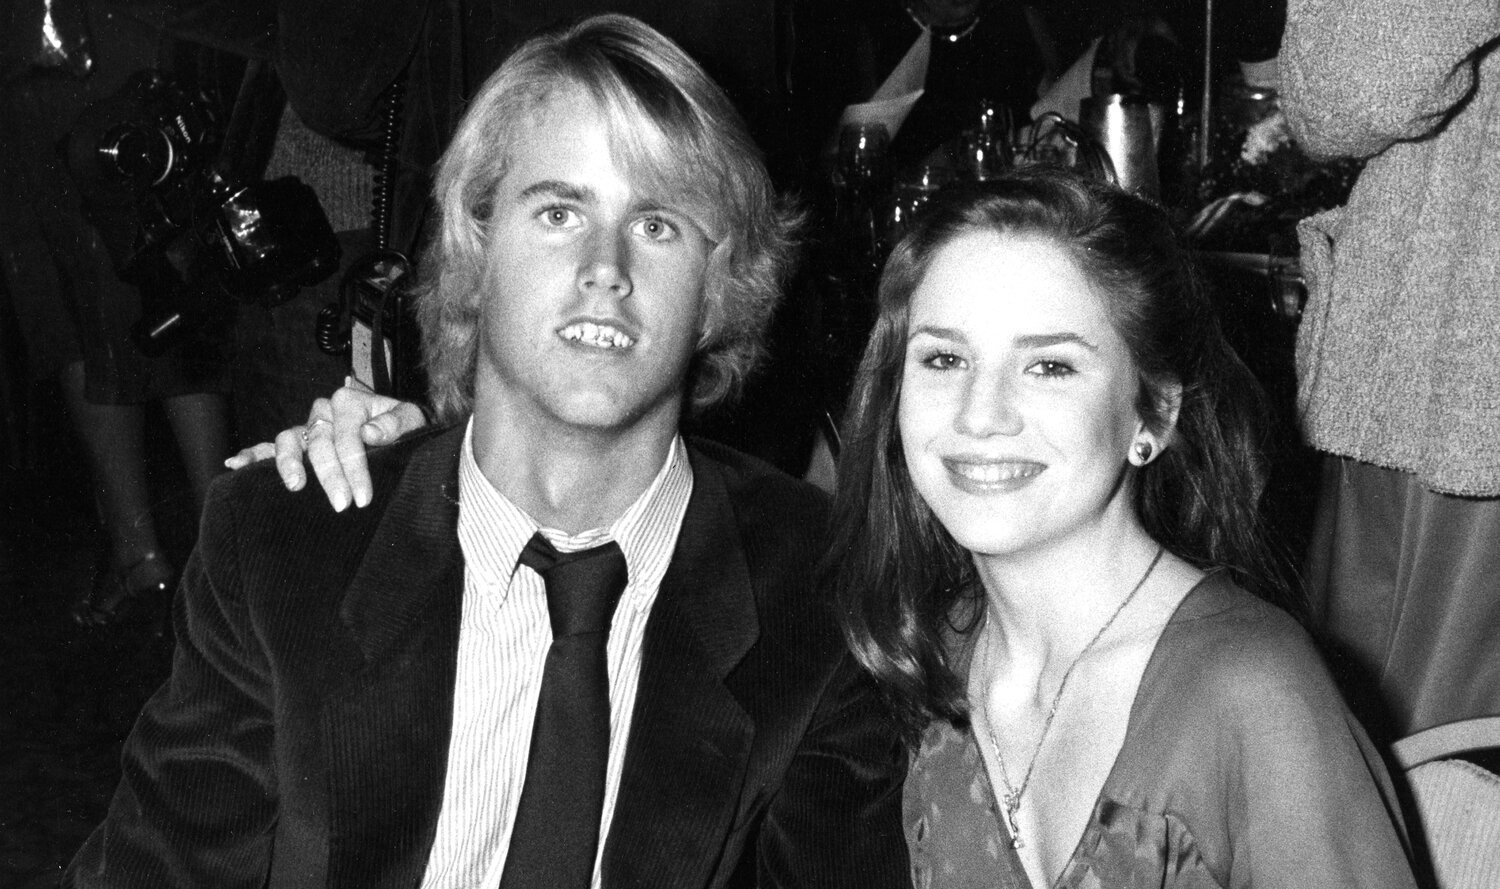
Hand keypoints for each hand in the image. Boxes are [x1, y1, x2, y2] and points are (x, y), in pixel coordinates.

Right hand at [223, 377, 429, 510]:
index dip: (355, 467)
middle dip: (329, 475)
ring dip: (288, 463)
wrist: (401, 431)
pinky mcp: (299, 442)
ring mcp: (309, 427)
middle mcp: (325, 412)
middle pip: (320, 443)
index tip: (363, 497)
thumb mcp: (411, 421)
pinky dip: (254, 454)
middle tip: (340, 505)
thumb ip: (395, 424)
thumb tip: (369, 432)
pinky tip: (236, 464)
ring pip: (289, 440)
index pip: (348, 436)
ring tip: (296, 486)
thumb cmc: (405, 428)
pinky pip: (270, 446)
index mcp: (350, 402)